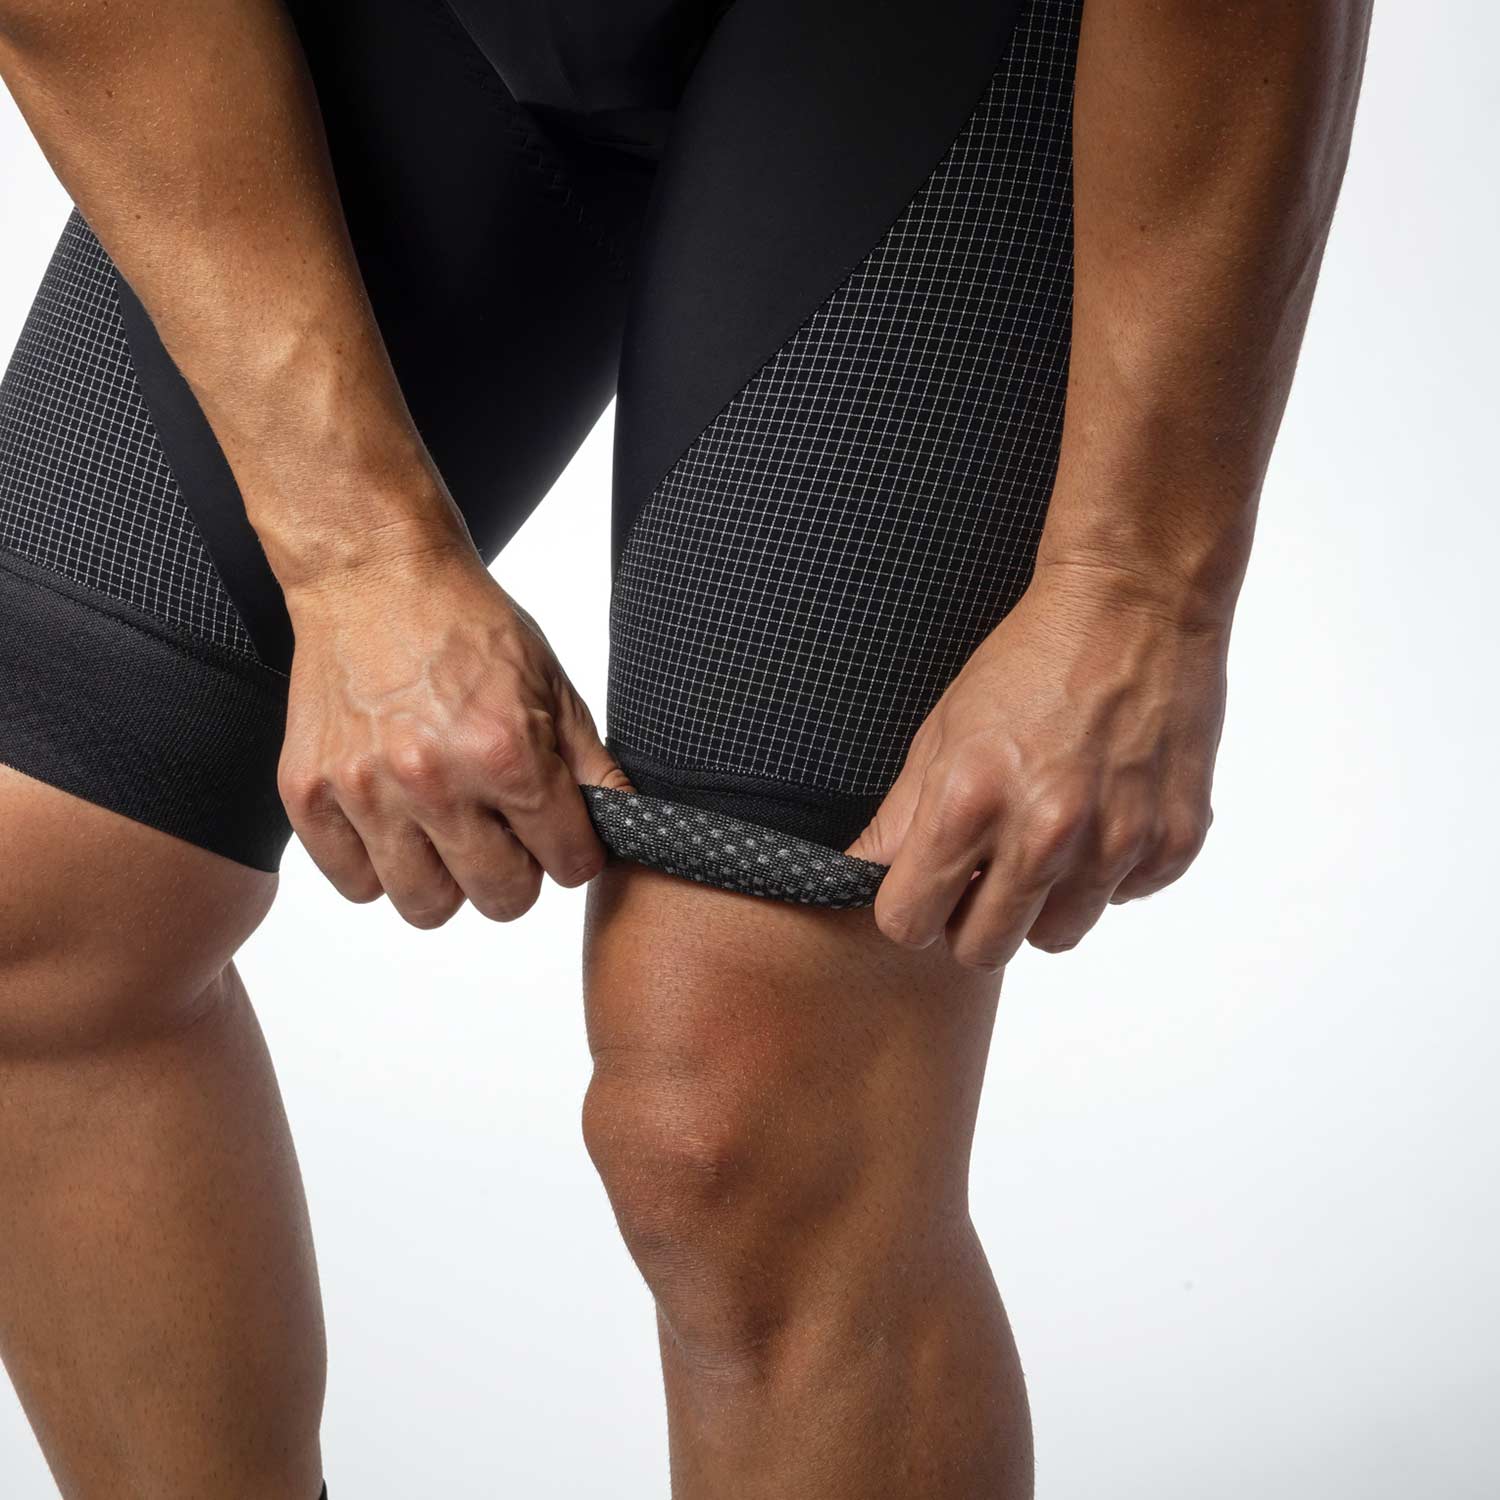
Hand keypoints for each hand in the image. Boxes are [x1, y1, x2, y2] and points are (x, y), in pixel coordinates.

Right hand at [276, 537, 629, 927]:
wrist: (373, 575)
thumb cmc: (463, 622)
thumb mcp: (551, 684)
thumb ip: (591, 764)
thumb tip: (630, 824)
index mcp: (506, 752)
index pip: (568, 862)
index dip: (573, 854)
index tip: (561, 839)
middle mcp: (435, 781)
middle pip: (500, 898)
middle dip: (517, 876)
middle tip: (505, 839)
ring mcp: (366, 791)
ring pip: (425, 906)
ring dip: (446, 882)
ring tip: (447, 835)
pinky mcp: (309, 793)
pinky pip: (355, 884)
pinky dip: (378, 868)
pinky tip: (395, 826)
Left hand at [847, 562, 1225, 970]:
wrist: (1135, 605)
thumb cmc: (1030, 660)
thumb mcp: (942, 730)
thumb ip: (900, 818)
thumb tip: (858, 874)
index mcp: (970, 802)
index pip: (910, 924)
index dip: (912, 910)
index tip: (926, 888)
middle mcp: (1045, 833)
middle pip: (982, 950)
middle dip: (973, 920)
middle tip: (986, 871)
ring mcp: (1117, 842)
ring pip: (1057, 936)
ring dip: (1045, 902)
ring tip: (1050, 835)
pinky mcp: (1175, 841)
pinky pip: (1124, 898)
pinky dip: (1109, 871)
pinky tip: (1104, 811)